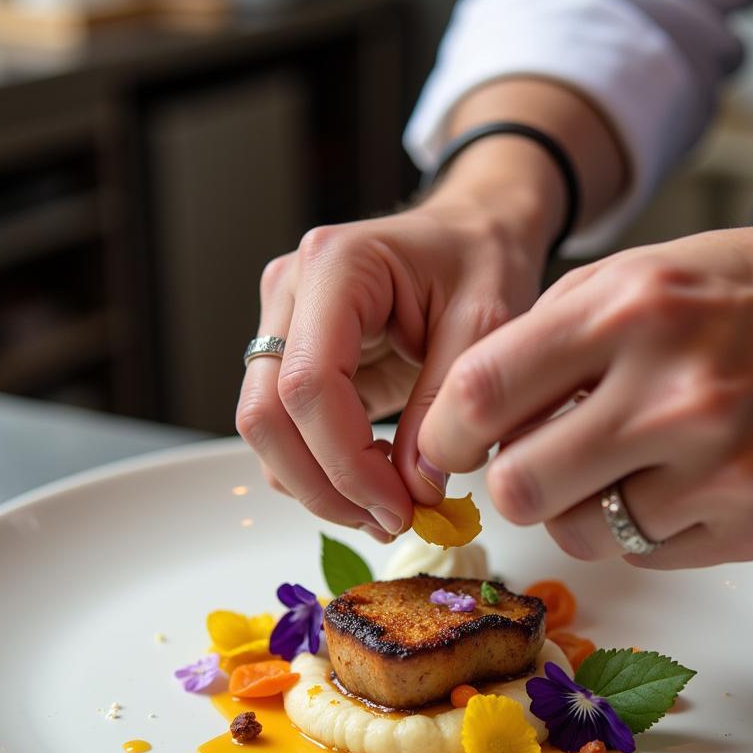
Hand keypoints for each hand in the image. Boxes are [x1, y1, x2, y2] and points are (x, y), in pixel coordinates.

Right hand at [235, 186, 548, 540]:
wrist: (471, 232)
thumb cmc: (483, 260)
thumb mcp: (488, 323)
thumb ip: (448, 405)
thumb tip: (415, 491)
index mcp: (337, 265)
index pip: (309, 384)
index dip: (347, 462)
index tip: (400, 506)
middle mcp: (290, 291)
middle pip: (266, 416)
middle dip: (325, 486)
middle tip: (391, 521)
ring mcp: (281, 323)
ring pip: (264, 431)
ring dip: (317, 486)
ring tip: (387, 508)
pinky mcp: (290, 355)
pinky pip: (283, 429)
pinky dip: (318, 470)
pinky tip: (373, 481)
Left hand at [418, 211, 752, 568]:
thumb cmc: (733, 291)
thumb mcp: (625, 277)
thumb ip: (538, 344)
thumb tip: (469, 425)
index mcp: (629, 313)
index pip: (483, 393)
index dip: (442, 432)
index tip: (447, 444)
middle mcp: (677, 394)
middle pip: (520, 487)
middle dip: (511, 480)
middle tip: (534, 459)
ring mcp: (724, 468)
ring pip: (580, 534)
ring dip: (578, 506)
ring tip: (618, 462)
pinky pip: (645, 552)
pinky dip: (640, 523)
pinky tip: (674, 477)